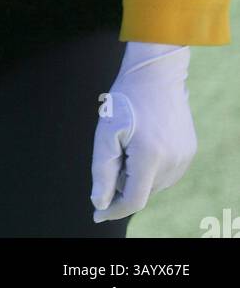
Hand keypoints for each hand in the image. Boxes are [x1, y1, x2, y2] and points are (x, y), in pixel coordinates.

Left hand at [91, 42, 196, 222]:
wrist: (156, 73)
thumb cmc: (125, 100)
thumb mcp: (106, 132)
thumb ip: (102, 171)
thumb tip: (100, 204)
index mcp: (150, 156)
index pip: (133, 200)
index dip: (114, 209)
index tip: (97, 214)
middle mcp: (172, 161)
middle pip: (142, 191)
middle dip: (123, 182)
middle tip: (116, 150)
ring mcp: (184, 157)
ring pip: (154, 184)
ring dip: (138, 175)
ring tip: (131, 142)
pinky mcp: (190, 151)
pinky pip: (166, 172)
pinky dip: (151, 167)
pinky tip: (144, 142)